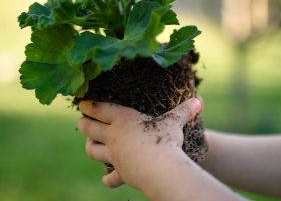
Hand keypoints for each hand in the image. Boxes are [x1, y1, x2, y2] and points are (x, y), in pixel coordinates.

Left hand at [77, 96, 203, 188]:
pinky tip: (107, 179)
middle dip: (83, 124)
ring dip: (90, 147)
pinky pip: (110, 178)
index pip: (100, 109)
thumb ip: (185, 110)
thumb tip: (199, 100)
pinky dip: (108, 179)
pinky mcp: (120, 173)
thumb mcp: (175, 122)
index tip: (81, 103)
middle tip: (81, 122)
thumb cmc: (165, 139)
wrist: (160, 168)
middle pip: (89, 129)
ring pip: (93, 151)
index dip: (89, 106)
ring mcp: (114, 156)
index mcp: (123, 119)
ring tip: (89, 144)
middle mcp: (114, 137)